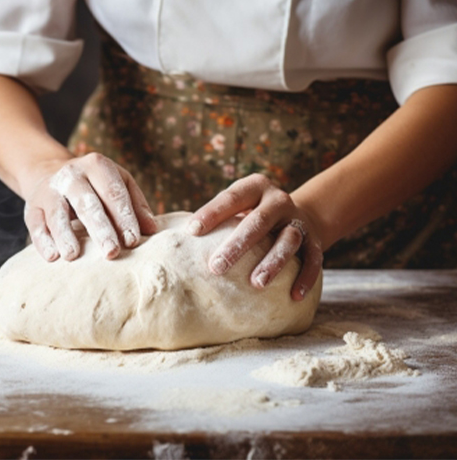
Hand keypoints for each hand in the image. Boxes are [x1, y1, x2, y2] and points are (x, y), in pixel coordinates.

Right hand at [22, 153, 158, 261]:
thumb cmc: (94, 185)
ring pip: (58, 213)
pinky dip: (43, 240)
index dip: (123, 217)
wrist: (49, 173)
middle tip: (111, 252)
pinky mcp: (32, 206)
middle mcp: (72, 175)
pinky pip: (36, 223)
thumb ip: (136, 204)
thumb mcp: (118, 183)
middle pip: (87, 203)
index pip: (113, 192)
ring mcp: (49, 190)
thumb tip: (151, 230)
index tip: (132, 241)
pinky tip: (52, 256)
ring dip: (65, 234)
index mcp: (97, 166)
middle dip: (100, 229)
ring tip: (73, 255)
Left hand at [188, 174, 322, 300]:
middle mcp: (279, 201)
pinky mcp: (316, 240)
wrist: (302, 215)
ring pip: (288, 240)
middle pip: (258, 222)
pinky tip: (294, 296)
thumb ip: (214, 218)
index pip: (231, 198)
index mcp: (255, 187)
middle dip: (237, 245)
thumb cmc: (252, 215)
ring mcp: (299, 221)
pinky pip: (314, 260)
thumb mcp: (237, 207)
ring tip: (256, 283)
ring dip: (273, 262)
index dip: (212, 213)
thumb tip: (168, 235)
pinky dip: (305, 277)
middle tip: (216, 267)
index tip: (191, 232)